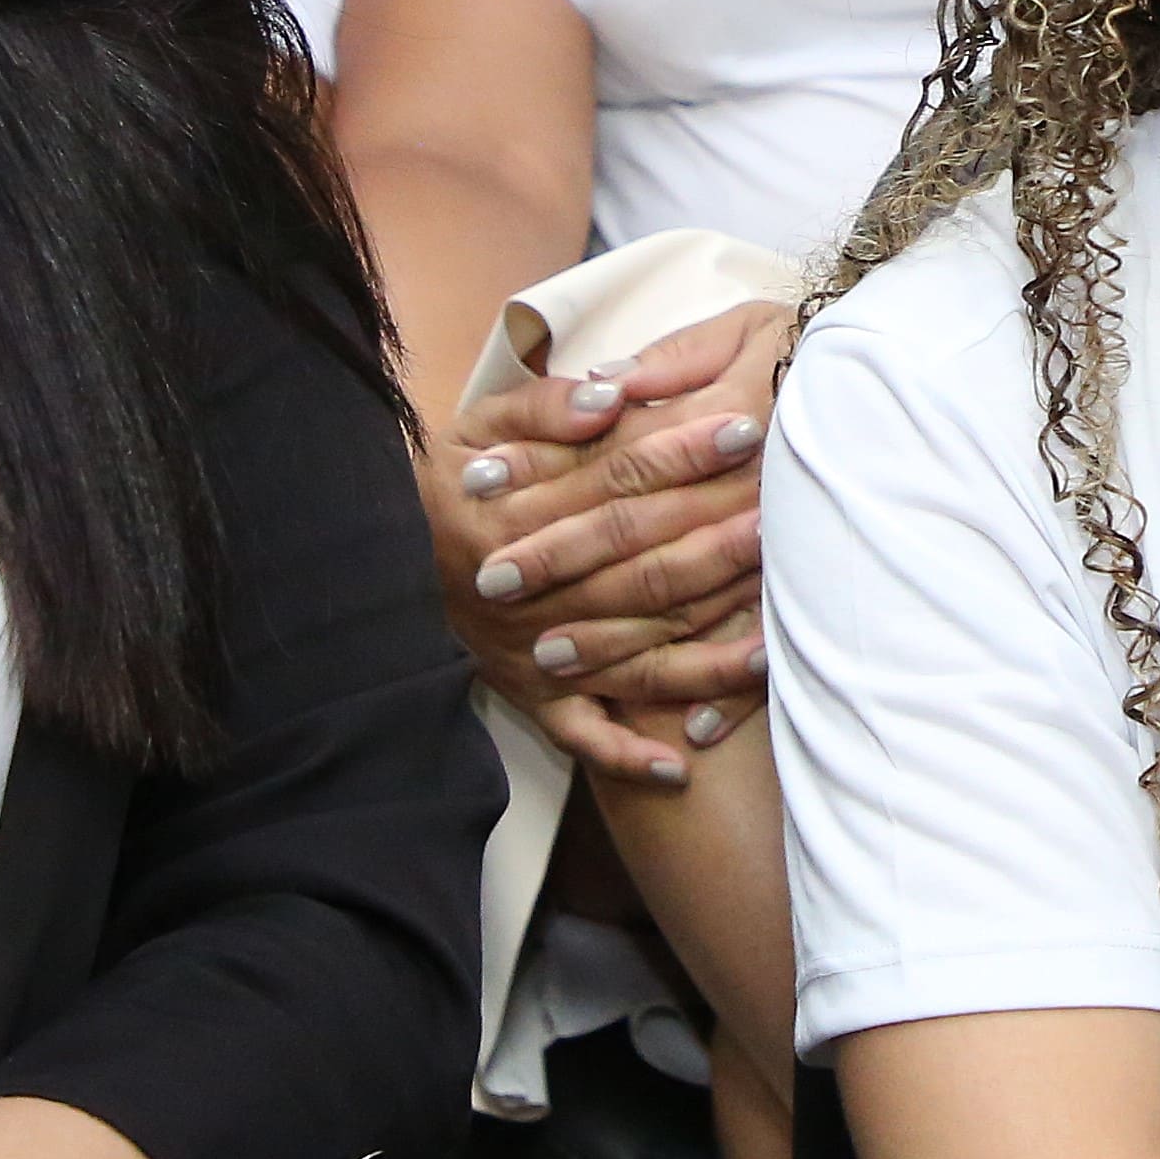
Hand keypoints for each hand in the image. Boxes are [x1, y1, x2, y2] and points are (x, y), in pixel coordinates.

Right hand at [426, 303, 789, 786]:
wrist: (379, 565)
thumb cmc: (443, 486)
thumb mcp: (473, 428)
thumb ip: (542, 407)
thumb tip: (612, 394)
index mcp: (510, 520)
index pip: (613, 482)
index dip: (680, 454)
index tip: (744, 429)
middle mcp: (526, 596)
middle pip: (637, 569)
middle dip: (713, 544)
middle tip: (780, 518)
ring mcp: (531, 655)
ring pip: (630, 657)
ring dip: (701, 656)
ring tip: (773, 638)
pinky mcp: (531, 698)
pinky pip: (582, 735)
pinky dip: (625, 754)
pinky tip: (681, 765)